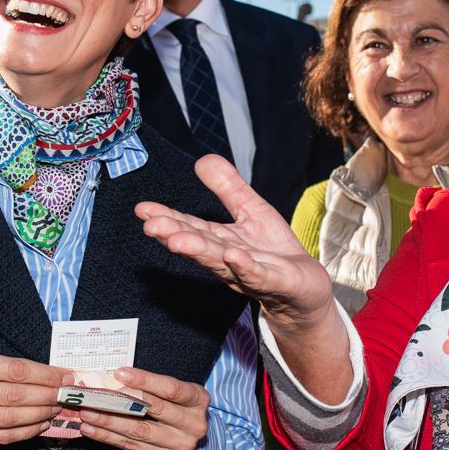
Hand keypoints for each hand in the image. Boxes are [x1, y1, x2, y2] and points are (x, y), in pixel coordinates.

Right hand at [0, 348, 69, 449]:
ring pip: (9, 418)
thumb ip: (5, 367)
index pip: (14, 369)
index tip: (66, 377)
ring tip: (56, 409)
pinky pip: (0, 437)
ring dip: (40, 415)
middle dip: (47, 395)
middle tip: (67, 395)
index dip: (45, 375)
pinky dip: (25, 432)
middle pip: (14, 395)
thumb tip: (51, 375)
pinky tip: (40, 425)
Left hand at [78, 365, 208, 449]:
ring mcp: (179, 444)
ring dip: (109, 421)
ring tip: (86, 413)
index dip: (145, 380)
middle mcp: (193, 423)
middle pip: (154, 410)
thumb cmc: (174, 407)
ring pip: (139, 430)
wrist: (185, 440)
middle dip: (121, 401)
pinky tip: (91, 429)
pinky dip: (108, 437)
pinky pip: (131, 446)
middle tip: (94, 396)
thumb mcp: (173, 393)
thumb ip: (151, 387)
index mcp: (198, 400)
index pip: (170, 389)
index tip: (119, 374)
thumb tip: (113, 378)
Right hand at [136, 155, 332, 326]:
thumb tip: (202, 160)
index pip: (190, 227)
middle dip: (174, 235)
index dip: (167, 218)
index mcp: (219, 240)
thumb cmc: (273, 252)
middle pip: (199, 245)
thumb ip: (228, 187)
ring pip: (220, 261)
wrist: (305, 289)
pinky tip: (233, 255)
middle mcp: (227, 259)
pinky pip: (257, 274)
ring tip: (178, 240)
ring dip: (199, 251)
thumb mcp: (251, 210)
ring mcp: (249, 273)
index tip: (142, 209)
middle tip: (151, 226)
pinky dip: (244, 266)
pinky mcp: (274, 282)